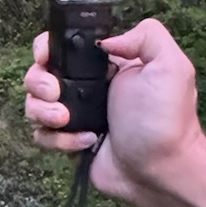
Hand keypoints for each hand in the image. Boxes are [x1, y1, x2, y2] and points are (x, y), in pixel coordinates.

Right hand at [23, 18, 205, 200]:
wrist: (160, 170)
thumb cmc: (166, 121)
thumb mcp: (170, 66)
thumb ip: (146, 36)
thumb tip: (106, 40)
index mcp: (106, 65)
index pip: (63, 46)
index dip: (46, 49)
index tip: (45, 59)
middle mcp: (87, 87)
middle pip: (39, 74)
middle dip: (39, 83)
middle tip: (55, 94)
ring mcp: (76, 115)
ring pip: (35, 105)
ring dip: (43, 111)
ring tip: (66, 120)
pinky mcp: (69, 141)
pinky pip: (43, 135)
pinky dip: (58, 138)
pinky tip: (86, 141)